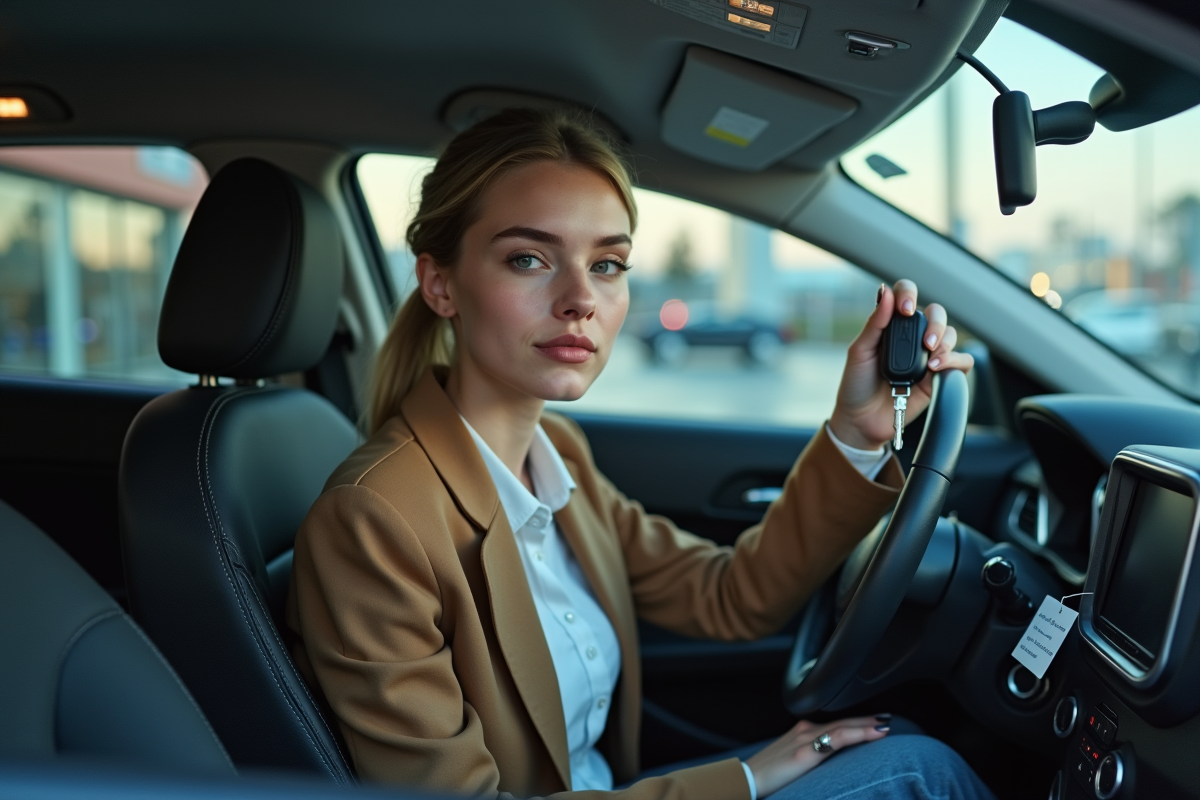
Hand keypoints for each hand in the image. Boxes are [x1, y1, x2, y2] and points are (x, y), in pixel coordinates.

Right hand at [745, 715, 890, 795]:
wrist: (745, 781)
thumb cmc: (766, 775)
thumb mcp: (791, 762)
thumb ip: (809, 757)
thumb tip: (828, 763)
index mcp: (802, 732)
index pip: (835, 724)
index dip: (856, 722)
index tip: (875, 722)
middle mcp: (804, 730)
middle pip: (842, 721)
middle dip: (866, 719)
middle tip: (887, 718)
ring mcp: (804, 740)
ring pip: (842, 727)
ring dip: (865, 725)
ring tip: (884, 725)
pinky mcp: (804, 754)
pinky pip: (835, 739)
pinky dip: (856, 733)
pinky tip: (871, 733)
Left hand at [828, 280, 973, 450]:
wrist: (861, 420)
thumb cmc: (857, 384)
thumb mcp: (860, 352)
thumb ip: (874, 323)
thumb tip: (886, 292)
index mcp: (892, 326)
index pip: (907, 296)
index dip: (909, 294)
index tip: (905, 308)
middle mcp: (913, 337)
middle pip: (936, 313)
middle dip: (935, 322)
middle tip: (925, 341)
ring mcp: (928, 356)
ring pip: (952, 335)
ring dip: (945, 343)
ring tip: (931, 360)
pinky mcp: (940, 377)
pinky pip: (962, 362)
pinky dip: (955, 361)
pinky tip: (937, 368)